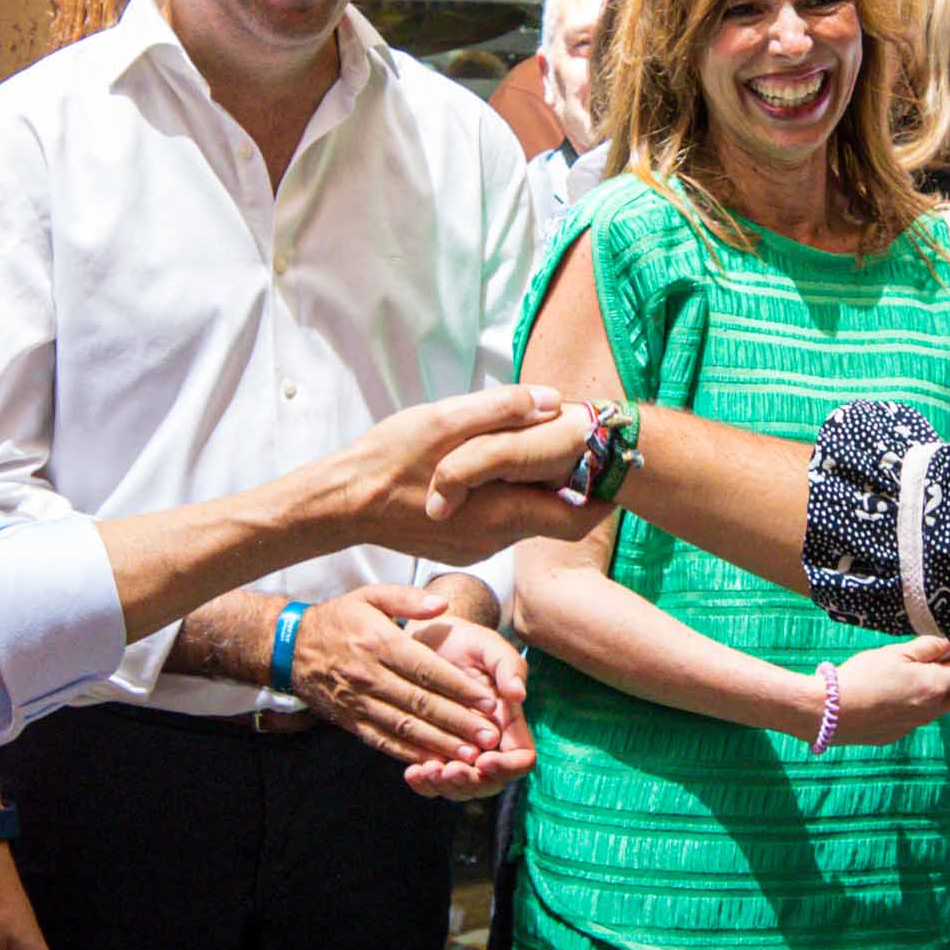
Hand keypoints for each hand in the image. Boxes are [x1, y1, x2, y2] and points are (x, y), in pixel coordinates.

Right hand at [291, 584, 511, 767]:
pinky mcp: (352, 721)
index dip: (459, 687)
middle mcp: (370, 676)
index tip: (488, 700)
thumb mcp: (370, 595)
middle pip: (421, 704)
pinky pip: (384, 741)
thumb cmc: (339, 618)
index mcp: (380, 643)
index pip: (427, 669)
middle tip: (489, 736)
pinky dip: (410, 753)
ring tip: (470, 755)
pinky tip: (434, 761)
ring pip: (405, 728)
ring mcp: (360, 702)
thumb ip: (408, 598)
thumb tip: (442, 604)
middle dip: (458, 722)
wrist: (290, 648)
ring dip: (440, 743)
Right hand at [343, 388, 598, 560]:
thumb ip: (500, 410)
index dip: (602, 490)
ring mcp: (477, 548)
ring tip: (526, 446)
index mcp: (501, 513)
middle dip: (567, 480)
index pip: (579, 516)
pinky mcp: (461, 548)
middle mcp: (495, 540)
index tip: (608, 459)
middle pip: (554, 514)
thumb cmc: (388, 460)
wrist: (341, 504)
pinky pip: (499, 522)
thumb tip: (552, 400)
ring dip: (532, 485)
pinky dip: (505, 496)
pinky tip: (487, 469)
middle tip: (569, 441)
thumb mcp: (443, 421)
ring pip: (525, 516)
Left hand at [399, 617, 534, 798]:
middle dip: (471, 782)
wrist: (430, 638)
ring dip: (445, 786)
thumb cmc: (466, 641)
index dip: (507, 766)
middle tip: (449, 770)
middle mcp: (487, 742)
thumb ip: (509, 666)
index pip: (520, 758)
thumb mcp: (490, 647)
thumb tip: (519, 694)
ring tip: (426, 771)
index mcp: (508, 722)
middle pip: (490, 781)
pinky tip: (412, 772)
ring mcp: (460, 749)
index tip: (485, 759)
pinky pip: (435, 779)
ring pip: (461, 787)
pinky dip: (425, 783)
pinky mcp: (434, 750)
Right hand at [821, 636, 949, 749]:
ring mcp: (915, 724)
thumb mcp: (897, 653)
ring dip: (932, 691)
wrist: (832, 712)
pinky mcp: (899, 733)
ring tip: (908, 675)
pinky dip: (912, 704)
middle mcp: (932, 709)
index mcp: (935, 686)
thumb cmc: (864, 676)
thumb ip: (928, 647)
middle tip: (931, 659)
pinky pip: (916, 716)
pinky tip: (890, 694)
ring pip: (937, 706)